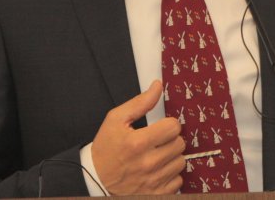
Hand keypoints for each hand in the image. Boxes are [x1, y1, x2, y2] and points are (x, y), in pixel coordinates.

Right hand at [91, 80, 185, 194]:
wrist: (94, 179)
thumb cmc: (106, 149)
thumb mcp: (115, 120)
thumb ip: (140, 102)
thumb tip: (158, 86)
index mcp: (138, 143)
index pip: (174, 127)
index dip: (168, 125)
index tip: (160, 128)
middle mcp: (148, 163)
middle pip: (180, 144)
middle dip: (170, 140)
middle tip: (157, 142)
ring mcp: (153, 181)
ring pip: (180, 162)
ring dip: (171, 157)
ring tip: (157, 156)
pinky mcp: (156, 195)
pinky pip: (178, 181)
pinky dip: (170, 176)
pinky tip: (157, 171)